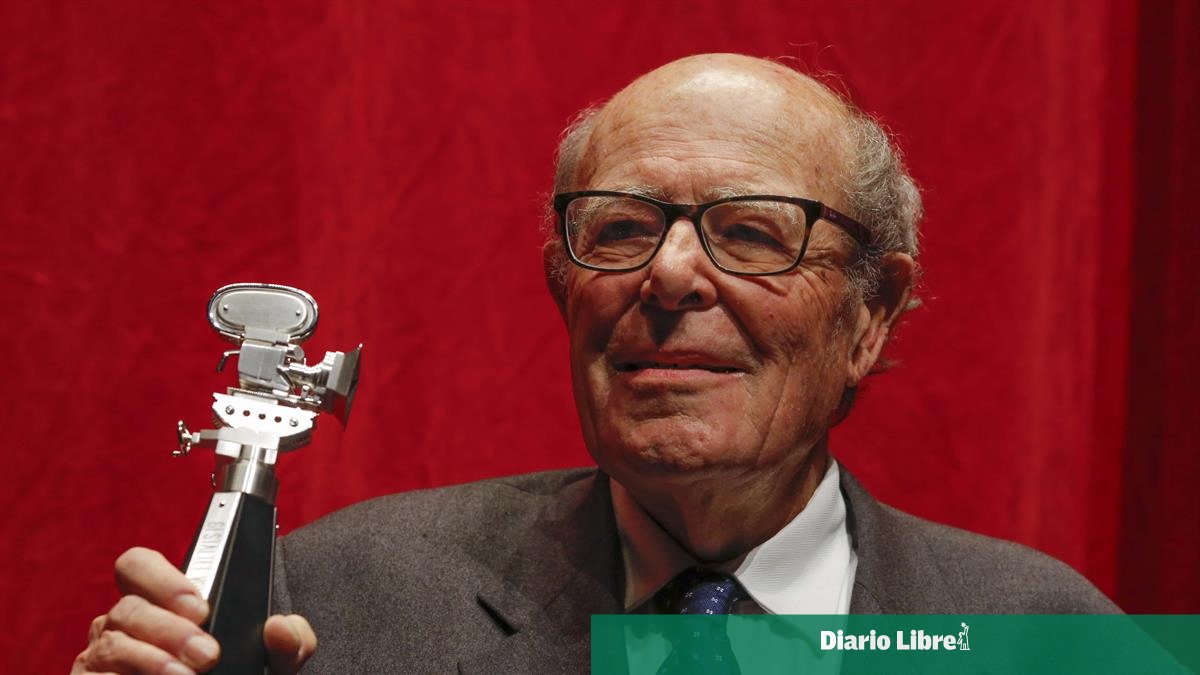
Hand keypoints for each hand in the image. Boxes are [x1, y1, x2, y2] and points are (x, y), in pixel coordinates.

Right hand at [73, 547, 315, 673]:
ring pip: (110, 645)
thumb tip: (281, 627)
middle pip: (128, 608)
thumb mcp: (271, 663)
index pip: (137, 566)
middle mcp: (121, 625)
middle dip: (169, 630)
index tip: (200, 608)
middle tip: (207, 655)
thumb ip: (289, 641)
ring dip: (150, 662)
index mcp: (158, 604)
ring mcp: (99, 659)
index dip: (163, 579)